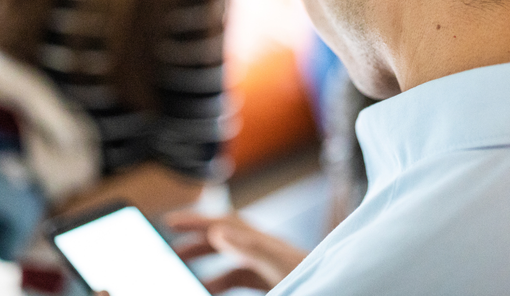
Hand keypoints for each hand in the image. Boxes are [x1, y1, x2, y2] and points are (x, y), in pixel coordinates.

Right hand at [167, 211, 308, 292]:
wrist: (341, 288)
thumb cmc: (315, 277)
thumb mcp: (278, 266)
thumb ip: (250, 248)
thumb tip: (219, 230)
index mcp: (264, 244)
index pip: (224, 225)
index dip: (195, 220)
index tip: (169, 221)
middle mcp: (266, 250)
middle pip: (225, 238)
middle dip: (196, 241)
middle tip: (169, 251)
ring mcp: (272, 265)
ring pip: (233, 260)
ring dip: (208, 265)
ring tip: (184, 277)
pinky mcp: (277, 279)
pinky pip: (243, 277)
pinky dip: (223, 281)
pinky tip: (211, 291)